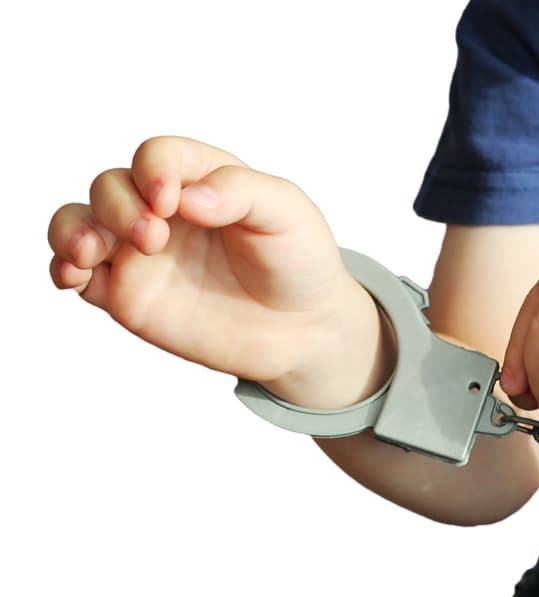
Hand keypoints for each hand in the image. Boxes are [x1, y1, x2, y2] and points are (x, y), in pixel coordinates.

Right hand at [47, 136, 370, 391]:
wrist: (305, 328)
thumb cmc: (299, 260)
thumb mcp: (288, 213)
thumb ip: (241, 192)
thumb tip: (186, 197)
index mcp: (202, 179)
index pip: (158, 156)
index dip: (154, 171)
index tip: (170, 201)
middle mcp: (165, 211)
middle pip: (111, 186)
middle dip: (118, 204)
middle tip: (154, 237)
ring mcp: (143, 253)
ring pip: (80, 223)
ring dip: (73, 229)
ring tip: (90, 252)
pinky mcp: (129, 294)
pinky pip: (78, 273)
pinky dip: (63, 267)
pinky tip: (74, 275)